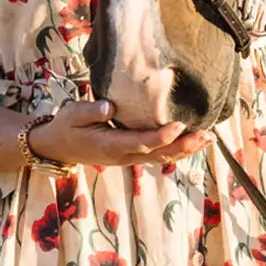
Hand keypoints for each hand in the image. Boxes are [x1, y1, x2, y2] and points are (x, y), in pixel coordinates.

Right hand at [30, 100, 211, 167]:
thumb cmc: (66, 126)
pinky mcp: (131, 156)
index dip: (160, 137)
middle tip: (206, 135)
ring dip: (186, 150)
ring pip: (162, 158)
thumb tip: (110, 107)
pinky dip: (177, 151)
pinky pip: (158, 156)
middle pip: (158, 154)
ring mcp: (128, 158)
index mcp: (109, 145)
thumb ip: (90, 111)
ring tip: (208, 139)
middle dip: (184, 146)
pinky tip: (193, 143)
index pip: (139, 142)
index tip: (179, 126)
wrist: (57, 147)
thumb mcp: (72, 113)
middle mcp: (123, 155)